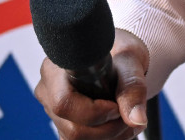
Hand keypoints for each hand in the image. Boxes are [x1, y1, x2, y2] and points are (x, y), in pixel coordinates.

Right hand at [35, 30, 150, 139]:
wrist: (119, 58)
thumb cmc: (119, 53)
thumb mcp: (130, 63)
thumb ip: (133, 88)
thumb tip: (136, 120)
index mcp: (56, 69)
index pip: (64, 103)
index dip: (94, 112)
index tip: (116, 105)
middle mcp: (48, 90)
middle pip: (72, 129)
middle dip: (108, 129)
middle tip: (129, 115)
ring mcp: (52, 110)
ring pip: (75, 139)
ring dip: (109, 136)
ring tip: (128, 120)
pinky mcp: (62, 124)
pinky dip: (104, 139)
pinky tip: (117, 124)